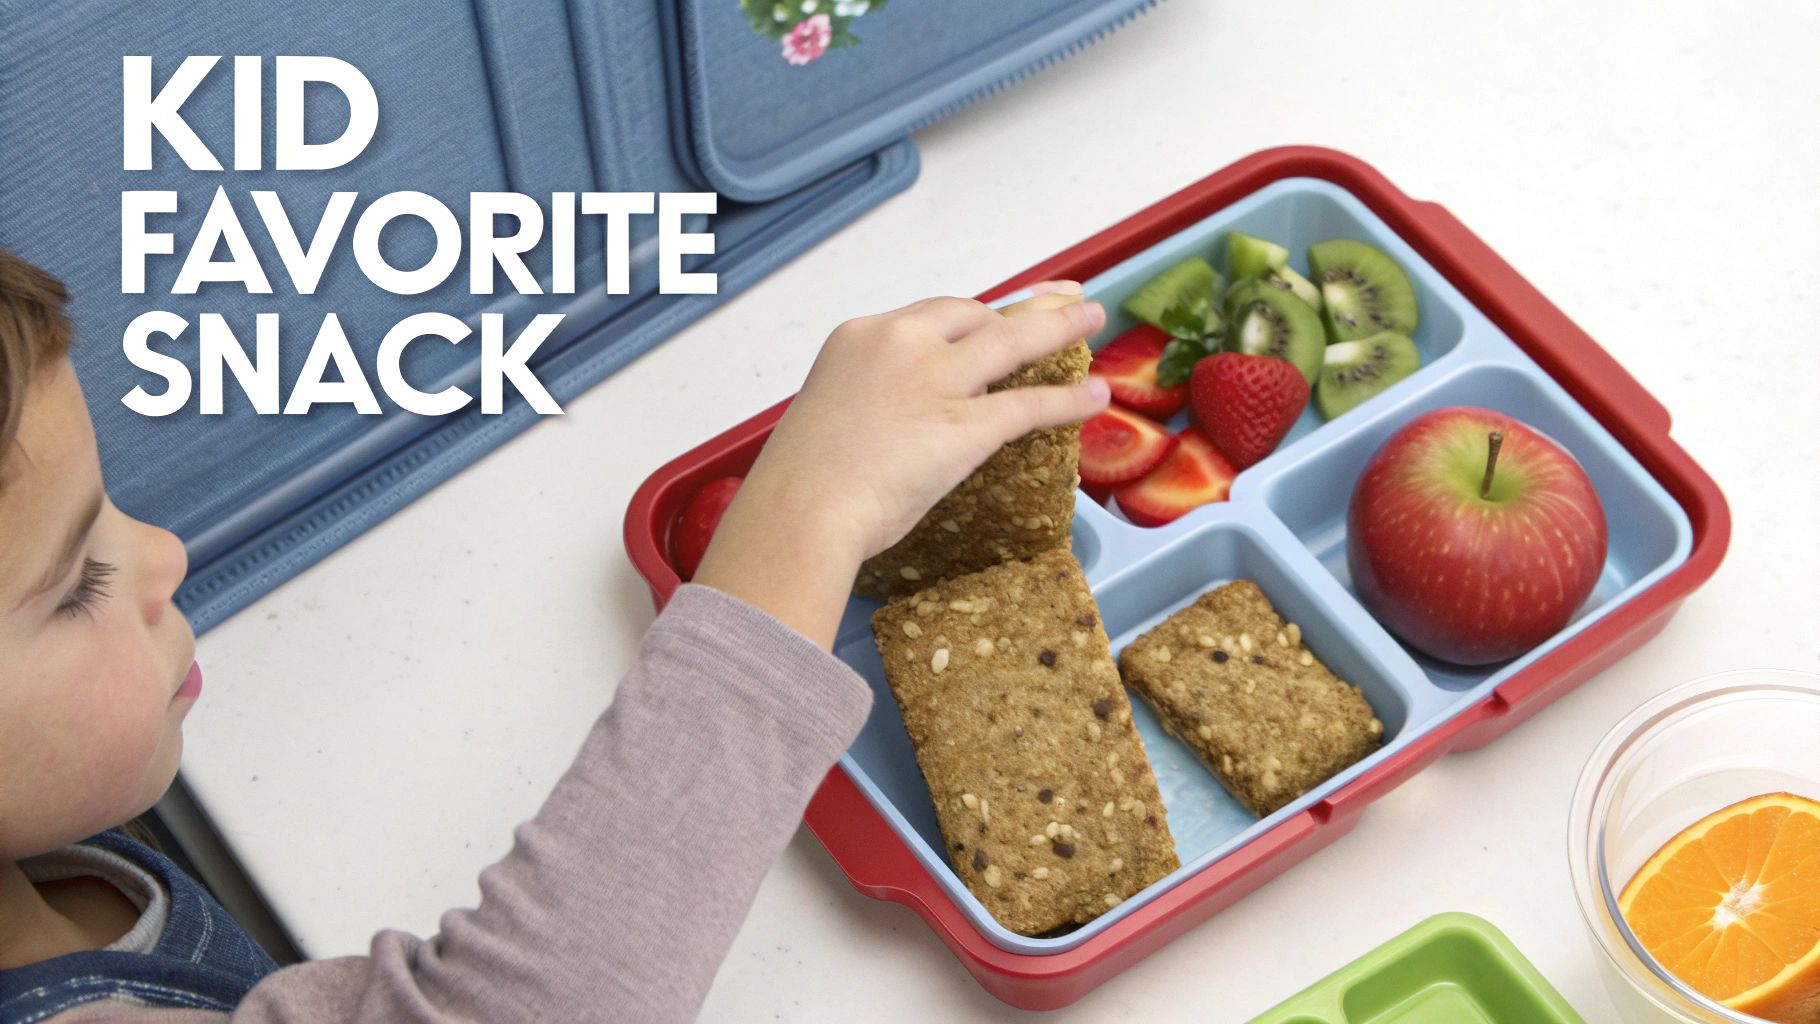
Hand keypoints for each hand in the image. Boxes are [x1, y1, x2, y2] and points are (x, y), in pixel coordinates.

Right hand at [693, 283, 1107, 646]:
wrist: (801, 509)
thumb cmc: (801, 479)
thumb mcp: (829, 410)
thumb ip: (867, 399)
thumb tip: (893, 418)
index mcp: (861, 336)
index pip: (933, 315)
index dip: (975, 315)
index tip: (997, 312)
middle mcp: (902, 342)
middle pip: (978, 314)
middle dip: (1025, 306)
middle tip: (1062, 298)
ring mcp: (937, 380)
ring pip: (1014, 341)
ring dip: (1061, 326)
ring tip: (1093, 316)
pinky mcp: (966, 424)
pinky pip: (1028, 404)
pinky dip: (1067, 399)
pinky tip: (1094, 394)